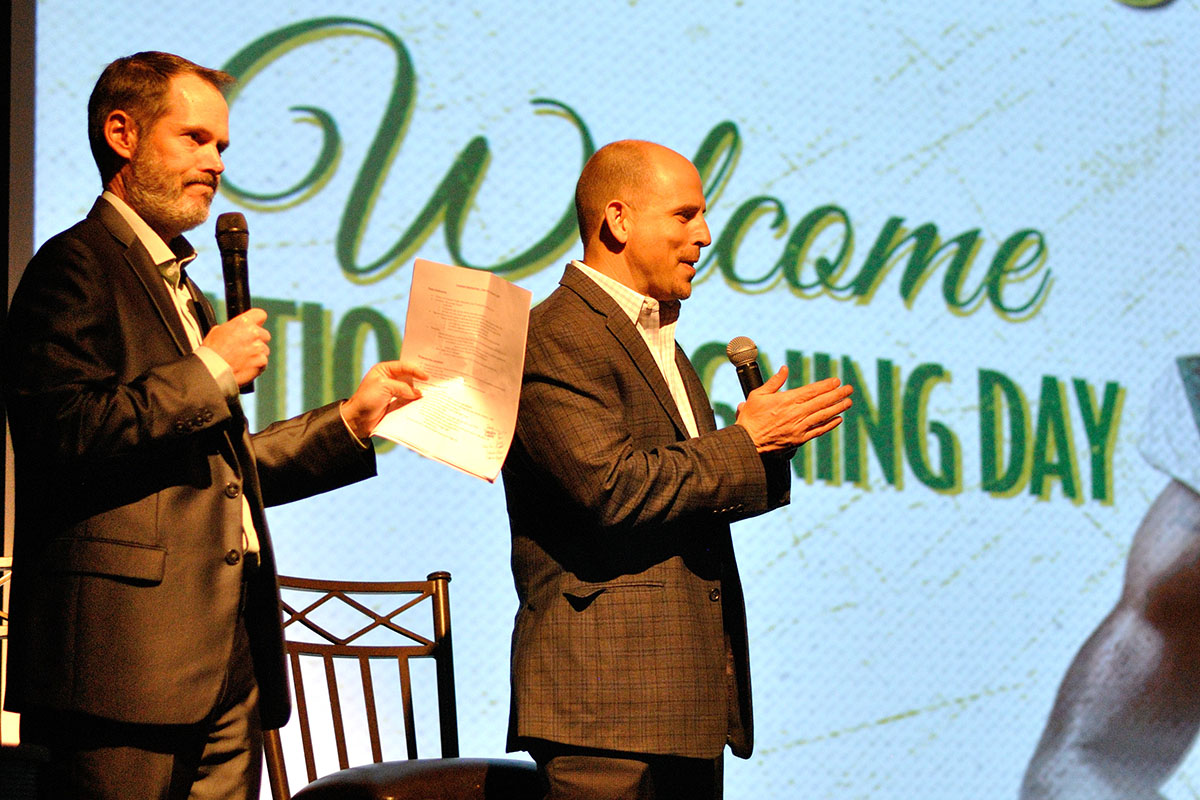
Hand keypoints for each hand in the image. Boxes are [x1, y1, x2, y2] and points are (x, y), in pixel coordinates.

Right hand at [201, 308, 270, 386]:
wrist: (212, 370)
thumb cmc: (211, 352)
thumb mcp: (217, 331)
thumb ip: (233, 327)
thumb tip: (237, 328)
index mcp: (243, 322)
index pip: (260, 315)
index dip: (257, 321)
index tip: (255, 326)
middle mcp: (254, 333)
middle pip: (264, 334)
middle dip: (257, 340)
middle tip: (245, 347)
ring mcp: (259, 348)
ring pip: (264, 349)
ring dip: (257, 354)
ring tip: (242, 359)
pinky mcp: (262, 362)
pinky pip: (263, 362)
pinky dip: (257, 365)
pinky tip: (245, 367)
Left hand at [340, 360, 429, 439]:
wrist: (358, 420)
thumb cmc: (367, 399)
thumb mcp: (384, 387)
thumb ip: (403, 388)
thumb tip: (418, 393)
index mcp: (384, 370)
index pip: (403, 366)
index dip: (415, 370)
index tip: (426, 377)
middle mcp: (390, 379)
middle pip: (409, 377)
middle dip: (420, 380)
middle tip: (434, 382)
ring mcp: (393, 392)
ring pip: (410, 390)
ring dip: (419, 392)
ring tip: (433, 393)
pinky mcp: (396, 404)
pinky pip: (408, 401)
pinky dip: (416, 402)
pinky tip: (424, 403)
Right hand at [735, 366, 853, 452]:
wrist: (747, 442)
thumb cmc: (751, 418)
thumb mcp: (758, 395)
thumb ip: (774, 382)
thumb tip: (784, 369)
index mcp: (786, 400)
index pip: (811, 391)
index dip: (826, 386)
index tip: (836, 381)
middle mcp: (795, 413)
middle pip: (821, 402)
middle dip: (837, 394)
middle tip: (849, 389)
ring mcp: (799, 427)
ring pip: (823, 416)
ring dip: (837, 408)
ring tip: (848, 402)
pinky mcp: (799, 439)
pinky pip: (818, 430)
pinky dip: (829, 424)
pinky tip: (838, 419)